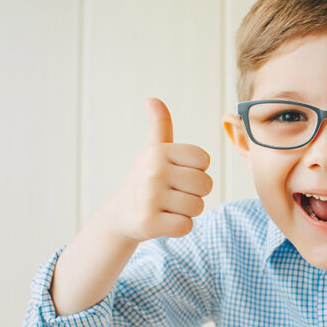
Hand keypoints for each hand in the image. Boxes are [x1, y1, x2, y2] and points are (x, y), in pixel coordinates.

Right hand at [106, 97, 213, 242]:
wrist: (120, 215)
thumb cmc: (145, 179)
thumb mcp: (152, 150)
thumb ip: (160, 125)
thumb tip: (152, 99)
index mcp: (158, 151)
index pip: (204, 161)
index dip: (196, 170)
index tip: (177, 174)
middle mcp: (153, 171)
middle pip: (205, 185)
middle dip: (195, 193)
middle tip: (173, 194)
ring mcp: (149, 197)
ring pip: (197, 207)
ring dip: (187, 211)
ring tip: (167, 206)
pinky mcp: (149, 222)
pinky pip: (186, 226)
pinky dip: (179, 227)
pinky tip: (163, 220)